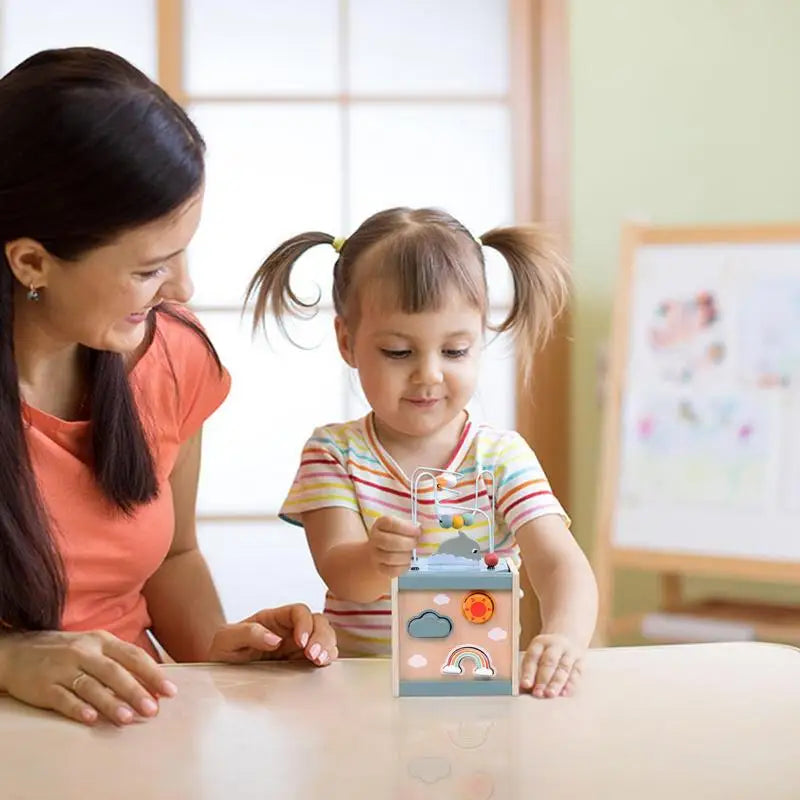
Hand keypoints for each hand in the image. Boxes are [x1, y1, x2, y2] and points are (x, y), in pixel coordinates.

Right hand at [0, 630, 176, 725]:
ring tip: (127, 718)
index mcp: (102, 641)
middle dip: (135, 691)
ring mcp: (63, 668)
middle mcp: (84, 653)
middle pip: (114, 672)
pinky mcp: (44, 686)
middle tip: (152, 709)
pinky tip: (91, 719)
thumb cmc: (67, 651)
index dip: (152, 673)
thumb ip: (120, 661)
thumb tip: (152, 682)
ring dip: (110, 703)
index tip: (169, 691)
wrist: (19, 650)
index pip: (133, 656)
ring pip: (91, 686)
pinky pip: (63, 698)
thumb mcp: (94, 646)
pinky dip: (78, 709)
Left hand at [207, 604, 337, 666]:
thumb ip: (248, 633)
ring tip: (320, 661)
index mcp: (273, 619)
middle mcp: (289, 630)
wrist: (218, 676)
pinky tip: (322, 666)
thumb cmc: (222, 652)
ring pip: (324, 637)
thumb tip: (274, 638)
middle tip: (314, 655)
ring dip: (327, 647)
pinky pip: (322, 655)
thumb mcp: (226, 639)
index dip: (304, 623)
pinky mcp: (300, 663)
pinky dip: (328, 658)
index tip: (301, 641)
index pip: (298, 611)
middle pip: (317, 622)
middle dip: (321, 636)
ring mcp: (297, 647)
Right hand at [368, 515, 421, 576]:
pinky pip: (392, 570)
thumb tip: (427, 532)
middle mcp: (375, 538)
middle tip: (415, 543)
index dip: (405, 527)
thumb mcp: (402, 527)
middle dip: (407, 543)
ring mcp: (375, 554)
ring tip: (411, 553)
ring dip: (406, 556)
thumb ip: (412, 527)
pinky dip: (403, 567)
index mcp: (381, 524)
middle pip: (388, 541)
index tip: (417, 531)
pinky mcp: (379, 568)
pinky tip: (407, 562)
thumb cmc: (397, 536)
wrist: (383, 551)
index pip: (389, 523)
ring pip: (390, 557)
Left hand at [520, 633, 582, 697]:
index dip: (528, 672)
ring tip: (550, 695)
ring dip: (556, 683)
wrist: (568, 637)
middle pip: (549, 662)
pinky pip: (576, 673)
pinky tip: (565, 694)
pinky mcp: (580, 661)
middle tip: (538, 693)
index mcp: (540, 643)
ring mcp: (569, 653)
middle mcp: (555, 646)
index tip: (525, 685)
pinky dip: (570, 684)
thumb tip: (522, 691)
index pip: (533, 657)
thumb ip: (529, 673)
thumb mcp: (536, 656)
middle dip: (543, 679)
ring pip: (563, 668)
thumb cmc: (546, 654)